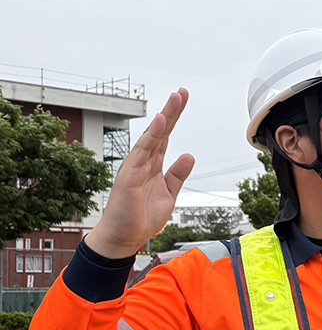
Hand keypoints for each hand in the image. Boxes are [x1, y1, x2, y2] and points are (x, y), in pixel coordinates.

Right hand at [86, 89, 195, 258]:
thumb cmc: (141, 216)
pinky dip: (152, 136)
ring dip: (164, 117)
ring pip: (151, 137)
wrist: (124, 237)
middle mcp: (142, 161)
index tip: (182, 100)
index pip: (165, 136)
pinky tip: (160, 122)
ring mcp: (135, 167)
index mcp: (152, 165)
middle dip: (171, 111)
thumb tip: (189, 155)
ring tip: (175, 99)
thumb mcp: (168, 194)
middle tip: (182, 92)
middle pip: (159, 131)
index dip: (173, 118)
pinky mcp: (129, 176)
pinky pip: (142, 152)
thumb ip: (177, 175)